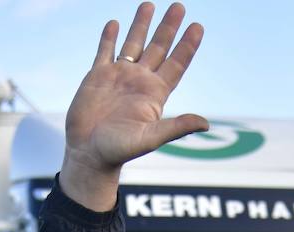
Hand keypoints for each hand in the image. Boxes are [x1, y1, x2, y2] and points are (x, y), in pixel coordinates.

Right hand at [61, 2, 207, 210]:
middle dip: (169, 27)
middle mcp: (139, 82)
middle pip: (158, 48)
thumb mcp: (150, 139)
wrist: (88, 154)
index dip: (187, 45)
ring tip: (149, 4)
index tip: (198, 26)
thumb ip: (176, 127)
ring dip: (141, 25)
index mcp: (154, 94)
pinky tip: (114, 23)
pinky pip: (105, 51)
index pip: (176, 63)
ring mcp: (118, 77)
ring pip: (133, 44)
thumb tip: (205, 124)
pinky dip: (109, 37)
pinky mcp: (97, 77)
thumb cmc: (118, 150)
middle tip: (179, 5)